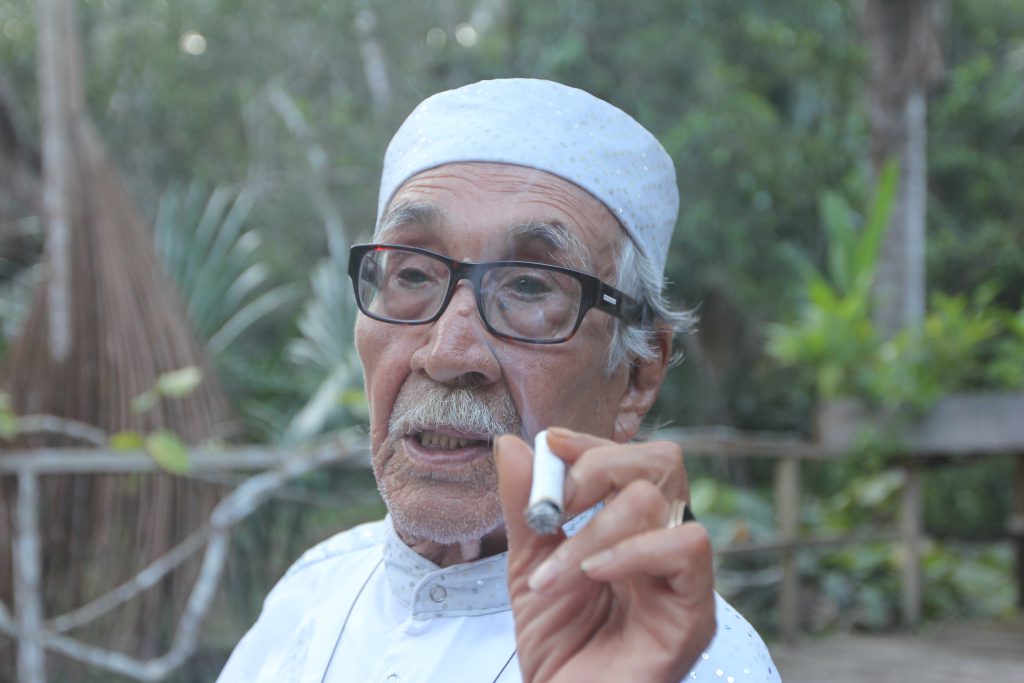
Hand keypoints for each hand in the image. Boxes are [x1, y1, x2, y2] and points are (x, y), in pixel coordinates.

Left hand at [495, 428, 715, 682]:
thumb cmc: (558, 649)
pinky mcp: (694, 613)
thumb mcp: (528, 567)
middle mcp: (663, 544)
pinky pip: (687, 548)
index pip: (632, 458)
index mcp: (632, 529)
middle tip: (554, 508)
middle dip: (598, 468)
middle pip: (660, 461)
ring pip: (659, 502)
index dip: (594, 442)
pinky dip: (634, 550)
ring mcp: (682, 578)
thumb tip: (512, 443)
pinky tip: (594, 574)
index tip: (552, 445)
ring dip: (593, 528)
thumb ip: (524, 507)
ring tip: (554, 575)